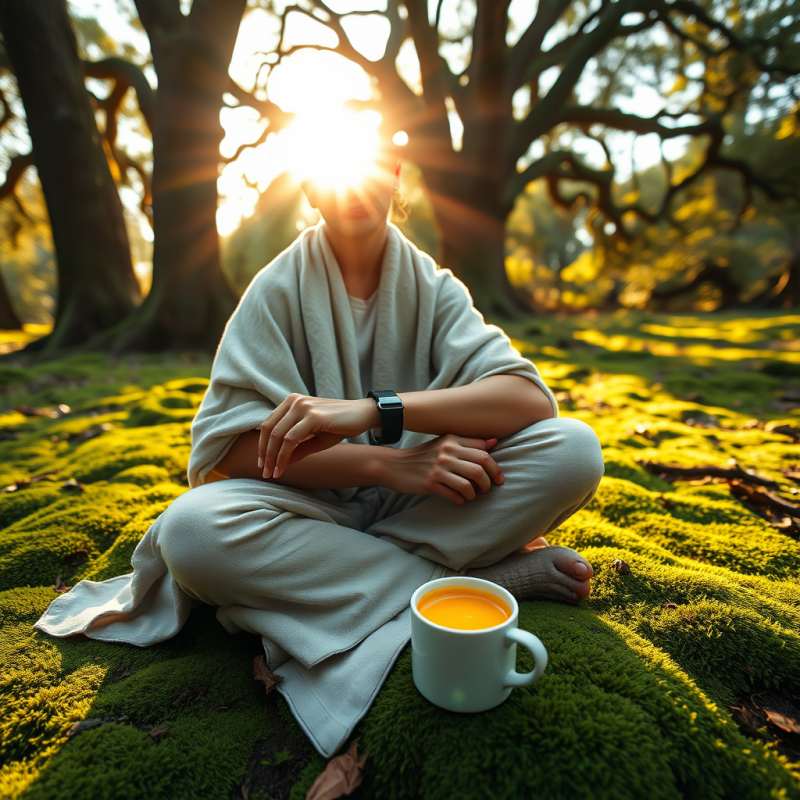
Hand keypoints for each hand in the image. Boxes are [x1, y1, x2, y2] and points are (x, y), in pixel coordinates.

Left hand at [258, 393, 377, 478]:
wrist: (363, 415)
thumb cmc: (340, 426)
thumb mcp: (315, 439)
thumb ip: (297, 448)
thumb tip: (279, 463)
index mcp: (292, 402)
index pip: (268, 423)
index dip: (262, 444)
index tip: (262, 463)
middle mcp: (294, 401)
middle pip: (269, 429)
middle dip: (265, 453)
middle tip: (265, 471)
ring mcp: (302, 406)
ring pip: (277, 435)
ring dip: (272, 457)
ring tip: (272, 472)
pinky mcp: (312, 415)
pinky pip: (291, 439)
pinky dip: (283, 455)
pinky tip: (282, 467)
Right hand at [381, 434, 503, 503]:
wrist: (394, 465)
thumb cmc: (423, 456)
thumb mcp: (444, 443)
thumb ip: (467, 443)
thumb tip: (494, 441)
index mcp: (452, 440)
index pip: (483, 450)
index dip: (494, 465)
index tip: (497, 476)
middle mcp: (447, 452)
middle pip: (481, 466)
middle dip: (489, 481)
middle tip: (488, 488)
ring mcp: (439, 468)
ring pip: (470, 483)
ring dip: (476, 493)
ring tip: (473, 495)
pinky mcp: (431, 483)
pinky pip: (455, 495)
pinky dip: (462, 500)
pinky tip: (460, 499)